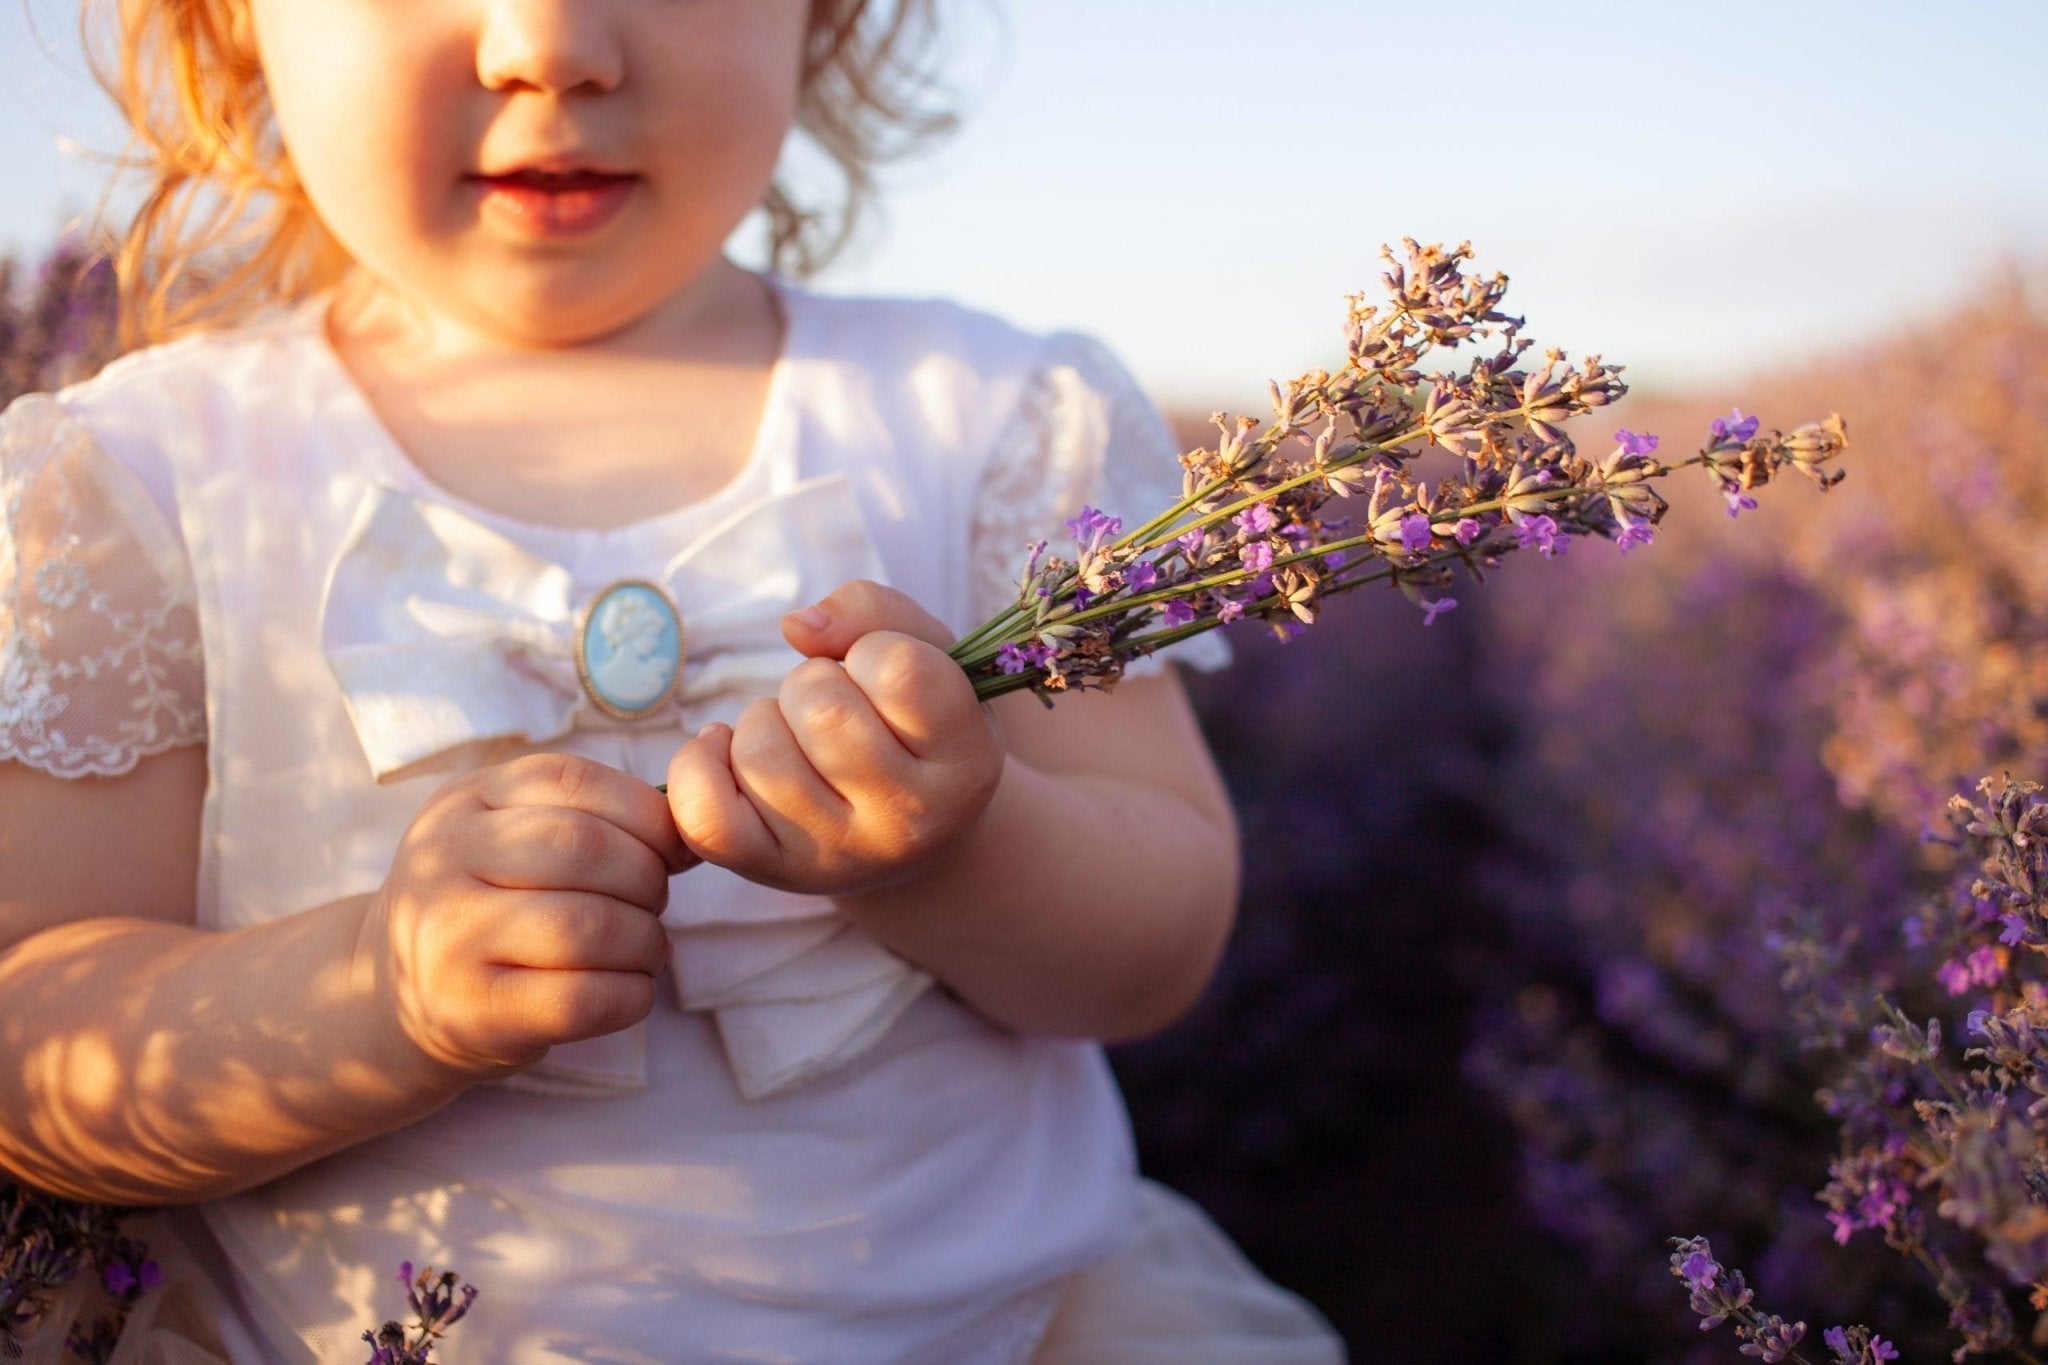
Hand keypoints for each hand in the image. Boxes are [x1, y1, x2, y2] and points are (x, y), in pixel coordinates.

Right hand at [361, 752, 693, 1079]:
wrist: (391, 999)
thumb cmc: (487, 907)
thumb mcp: (510, 839)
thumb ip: (590, 819)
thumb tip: (692, 832)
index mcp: (465, 799)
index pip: (573, 781)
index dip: (646, 813)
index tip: (672, 850)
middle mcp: (444, 860)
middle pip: (585, 849)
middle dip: (648, 879)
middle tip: (654, 904)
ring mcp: (449, 938)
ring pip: (589, 926)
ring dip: (646, 941)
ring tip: (646, 950)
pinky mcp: (470, 1012)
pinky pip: (582, 999)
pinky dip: (632, 996)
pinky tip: (630, 990)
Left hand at [663, 580, 1004, 896]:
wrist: (912, 835)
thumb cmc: (916, 728)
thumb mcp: (929, 656)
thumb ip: (876, 612)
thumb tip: (797, 626)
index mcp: (966, 764)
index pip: (900, 668)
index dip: (874, 648)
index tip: (883, 675)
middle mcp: (909, 822)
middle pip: (820, 708)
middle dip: (812, 682)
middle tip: (835, 711)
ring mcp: (839, 856)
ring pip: (759, 751)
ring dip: (763, 721)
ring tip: (798, 741)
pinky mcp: (773, 872)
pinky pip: (706, 815)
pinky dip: (698, 766)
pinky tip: (728, 754)